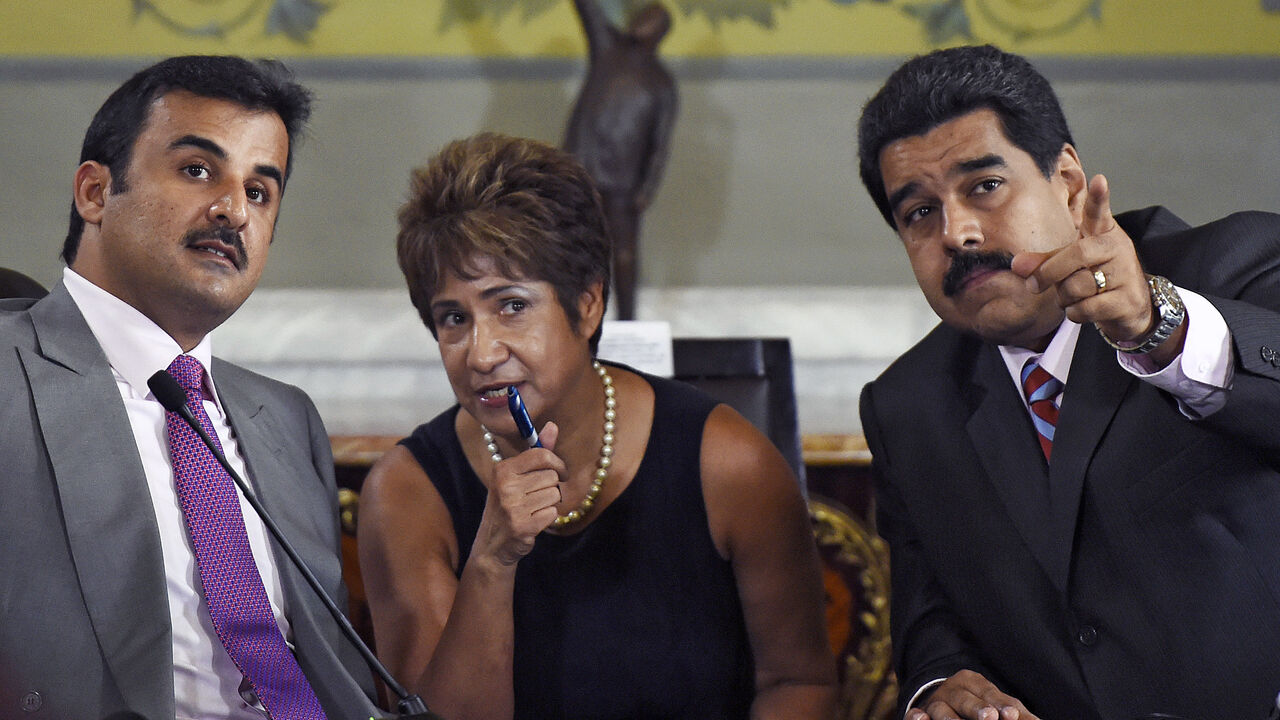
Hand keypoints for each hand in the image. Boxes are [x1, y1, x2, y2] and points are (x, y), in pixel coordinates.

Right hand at [474, 422, 564, 566]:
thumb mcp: (516, 476)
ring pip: (555, 495)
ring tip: (533, 510)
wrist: (492, 544)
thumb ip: (537, 452)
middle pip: (552, 477)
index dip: (557, 464)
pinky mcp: (522, 526)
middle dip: (551, 488)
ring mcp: (512, 507)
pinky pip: (552, 514)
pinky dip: (547, 518)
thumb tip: (553, 425)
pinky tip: (533, 522)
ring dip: (549, 504)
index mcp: (503, 469)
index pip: (542, 455)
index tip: (559, 472)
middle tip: (536, 498)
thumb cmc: (508, 505)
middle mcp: (505, 485)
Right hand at [908, 670, 1038, 719]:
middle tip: (990, 717)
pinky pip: (914, 714)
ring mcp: (936, 702)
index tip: (1011, 715)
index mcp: (975, 684)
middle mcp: (954, 690)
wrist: (942, 700)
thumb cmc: (979, 705)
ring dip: (949, 718)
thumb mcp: (996, 705)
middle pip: (966, 699)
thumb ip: (1016, 714)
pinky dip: (916, 717)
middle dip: (977, 709)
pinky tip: (919, 718)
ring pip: (941, 709)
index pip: (990, 694)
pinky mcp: (920, 713)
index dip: (1001, 704)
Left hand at [1011, 174, 1154, 344]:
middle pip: (1077, 254)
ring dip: (1064, 298)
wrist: (1131, 308)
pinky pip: (1085, 308)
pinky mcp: (1127, 300)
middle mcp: (1117, 248)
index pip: (1100, 213)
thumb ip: (1043, 261)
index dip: (1099, 198)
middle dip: (1049, 272)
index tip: (1099, 180)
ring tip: (1074, 296)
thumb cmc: (1095, 278)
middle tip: (1033, 285)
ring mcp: (1125, 273)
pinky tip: (1085, 309)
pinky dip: (1076, 313)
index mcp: (1102, 233)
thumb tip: (1016, 265)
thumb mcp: (1070, 265)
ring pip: (1077, 286)